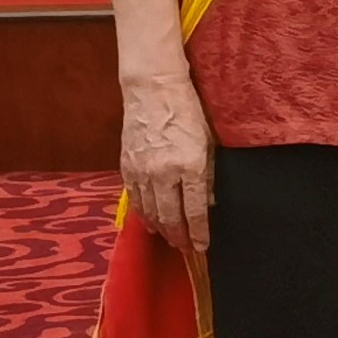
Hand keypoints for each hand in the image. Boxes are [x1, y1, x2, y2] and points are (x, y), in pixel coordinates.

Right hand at [118, 62, 214, 258]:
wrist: (153, 89)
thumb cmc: (189, 110)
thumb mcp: (209, 141)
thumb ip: (209, 174)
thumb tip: (210, 203)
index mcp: (189, 165)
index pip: (194, 210)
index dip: (198, 232)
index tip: (202, 246)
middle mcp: (163, 173)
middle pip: (170, 216)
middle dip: (179, 236)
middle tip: (185, 248)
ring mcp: (142, 171)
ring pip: (150, 211)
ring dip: (161, 229)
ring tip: (170, 239)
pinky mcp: (127, 167)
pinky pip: (135, 199)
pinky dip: (143, 214)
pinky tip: (150, 222)